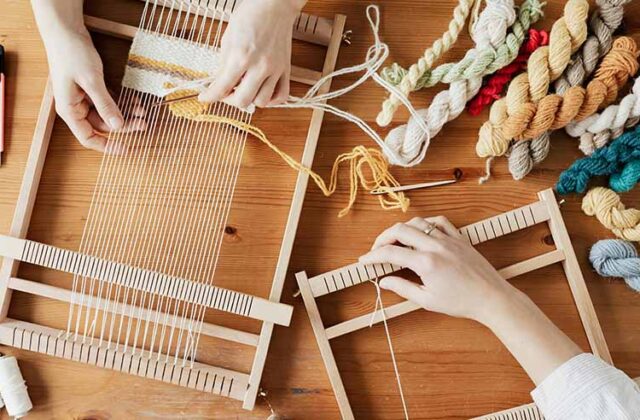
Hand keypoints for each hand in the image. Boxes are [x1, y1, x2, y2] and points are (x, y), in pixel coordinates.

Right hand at [31, 0, 144, 152]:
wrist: (65, 30)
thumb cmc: (72, 54)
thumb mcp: (91, 81)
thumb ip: (105, 105)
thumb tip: (118, 126)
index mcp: (69, 109)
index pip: (87, 137)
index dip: (107, 146)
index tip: (126, 148)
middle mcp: (76, 106)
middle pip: (102, 125)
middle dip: (124, 125)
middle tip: (143, 123)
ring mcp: (83, 97)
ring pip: (108, 113)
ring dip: (125, 113)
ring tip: (142, 111)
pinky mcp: (91, 88)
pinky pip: (109, 101)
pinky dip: (121, 102)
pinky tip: (134, 101)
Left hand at [198, 0, 305, 107]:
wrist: (274, 5)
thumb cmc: (249, 17)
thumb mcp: (228, 39)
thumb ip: (224, 64)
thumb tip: (220, 83)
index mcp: (240, 57)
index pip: (221, 88)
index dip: (209, 96)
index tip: (204, 97)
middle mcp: (259, 66)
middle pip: (242, 101)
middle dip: (230, 100)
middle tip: (226, 92)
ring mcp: (275, 69)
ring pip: (262, 102)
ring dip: (251, 99)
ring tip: (245, 88)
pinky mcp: (286, 69)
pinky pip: (282, 96)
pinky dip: (272, 100)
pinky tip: (263, 92)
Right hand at [359, 216, 515, 324]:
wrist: (491, 298)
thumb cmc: (462, 302)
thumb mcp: (427, 300)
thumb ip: (403, 288)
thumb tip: (384, 281)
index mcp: (426, 263)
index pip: (390, 253)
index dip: (373, 256)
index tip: (364, 260)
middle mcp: (435, 246)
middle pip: (399, 230)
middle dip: (383, 238)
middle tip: (376, 249)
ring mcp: (448, 239)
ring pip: (418, 222)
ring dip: (402, 229)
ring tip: (396, 241)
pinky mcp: (459, 238)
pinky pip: (439, 222)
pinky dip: (425, 224)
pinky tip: (420, 232)